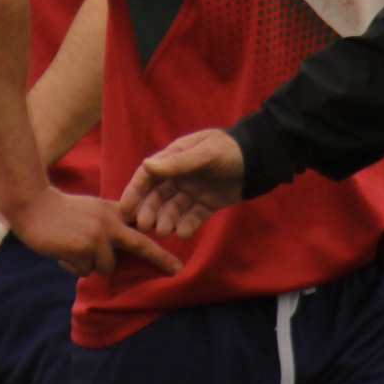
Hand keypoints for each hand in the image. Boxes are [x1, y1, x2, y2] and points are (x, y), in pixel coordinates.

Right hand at [12, 187, 182, 279]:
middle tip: (178, 269)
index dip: (160, 241)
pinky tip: (63, 251)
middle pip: (140, 245)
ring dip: (90, 264)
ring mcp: (97, 236)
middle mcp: (109, 223)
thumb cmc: (60, 211)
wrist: (33, 206)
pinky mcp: (82, 249)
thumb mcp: (91, 209)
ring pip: (106, 267)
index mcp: (112, 211)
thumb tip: (117, 253)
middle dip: (161, 258)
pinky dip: (74, 266)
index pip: (141, 225)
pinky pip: (85, 270)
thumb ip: (107, 224)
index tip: (179, 256)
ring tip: (73, 248)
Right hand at [119, 128, 245, 239]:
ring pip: (173, 209)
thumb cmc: (229, 149)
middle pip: (158, 196)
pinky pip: (192, 217)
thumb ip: (178, 162)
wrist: (259, 160)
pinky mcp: (206, 205)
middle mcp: (179, 176)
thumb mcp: (204, 153)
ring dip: (166, 220)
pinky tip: (182, 233)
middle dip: (150, 211)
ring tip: (164, 232)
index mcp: (174, 158)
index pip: (148, 175)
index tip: (124, 209)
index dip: (135, 191)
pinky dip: (186, 226)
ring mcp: (192, 191)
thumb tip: (146, 165)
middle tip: (145, 227)